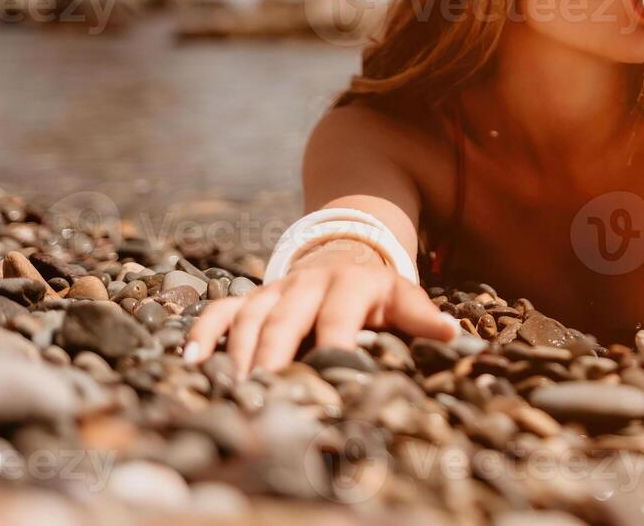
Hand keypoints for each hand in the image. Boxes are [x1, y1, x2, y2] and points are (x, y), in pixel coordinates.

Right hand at [183, 239, 460, 376]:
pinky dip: (205, 330)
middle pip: (286, 319)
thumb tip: (451, 333)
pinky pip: (222, 310)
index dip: (334, 345)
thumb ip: (421, 315)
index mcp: (351, 286)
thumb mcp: (402, 297)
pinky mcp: (253, 297)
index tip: (331, 376)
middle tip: (264, 390)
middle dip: (273, 354)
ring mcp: (276, 290)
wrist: (346, 253)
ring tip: (232, 387)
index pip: (339, 318)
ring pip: (250, 316)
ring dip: (237, 351)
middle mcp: (308, 284)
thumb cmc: (377, 292)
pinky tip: (191, 359)